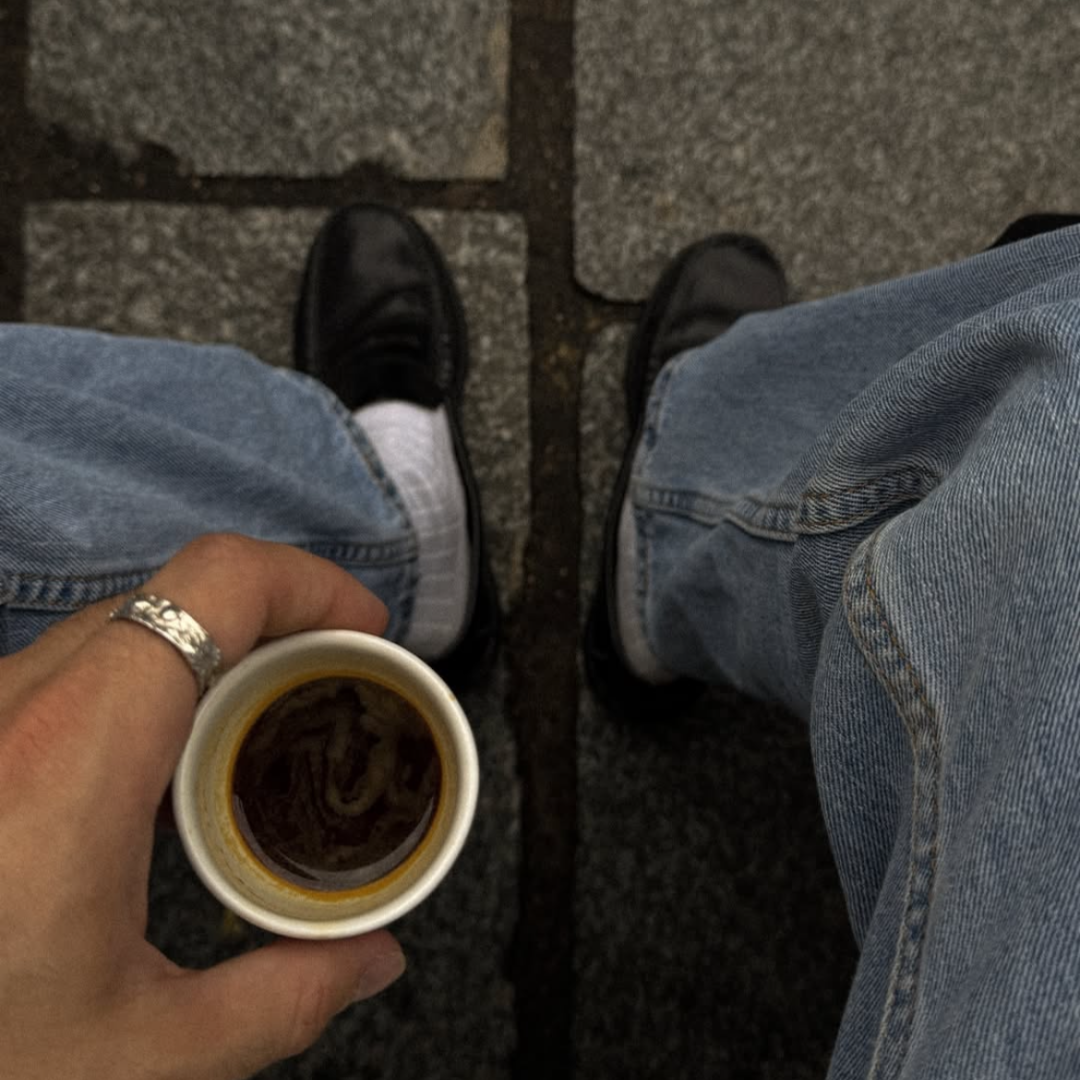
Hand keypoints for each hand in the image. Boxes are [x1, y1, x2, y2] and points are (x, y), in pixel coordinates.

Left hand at [0, 534, 406, 1078]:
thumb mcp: (138, 1057)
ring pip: (129, 622)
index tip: (366, 629)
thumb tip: (372, 960)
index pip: (214, 584)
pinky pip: (80, 664)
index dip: (310, 581)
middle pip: (183, 593)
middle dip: (282, 617)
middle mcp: (14, 709)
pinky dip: (159, 678)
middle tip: (339, 683)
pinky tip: (179, 760)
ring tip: (272, 720)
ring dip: (219, 646)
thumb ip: (280, 999)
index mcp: (73, 759)